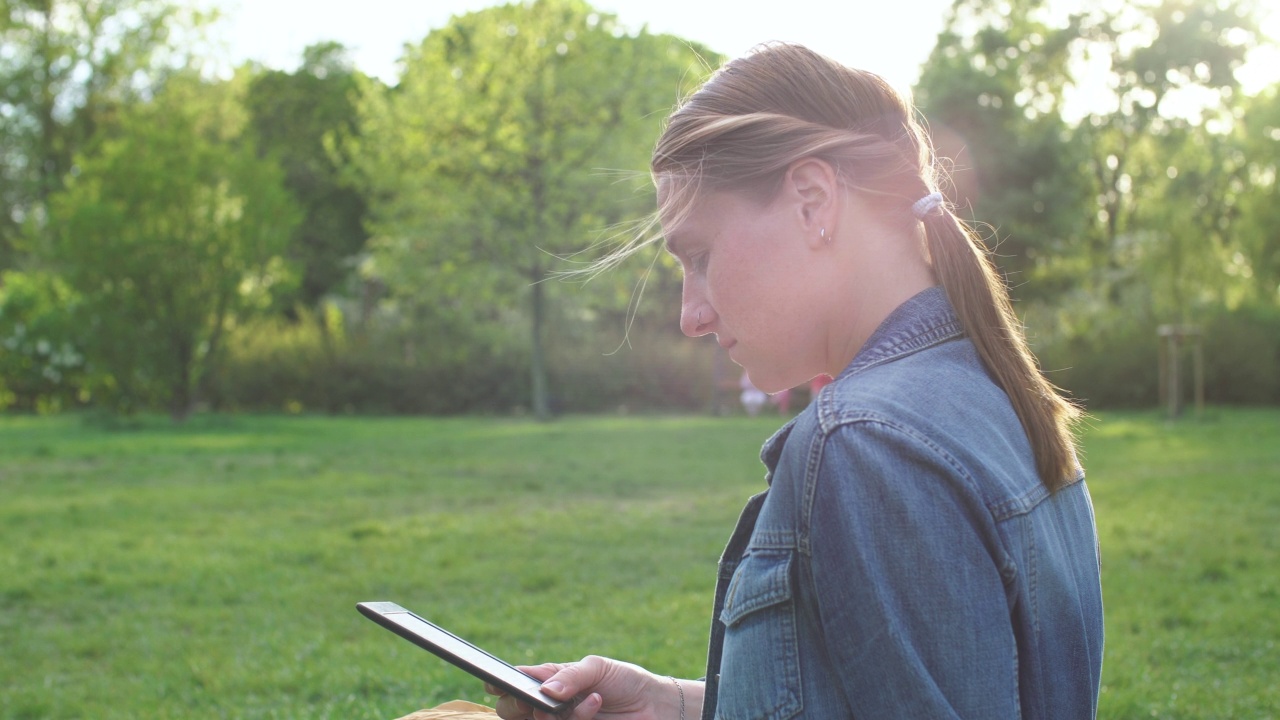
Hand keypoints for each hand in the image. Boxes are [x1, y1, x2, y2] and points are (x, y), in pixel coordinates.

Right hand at [487, 655, 692, 719]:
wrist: (653, 706)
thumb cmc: (624, 681)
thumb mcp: (598, 667)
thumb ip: (570, 675)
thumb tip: (545, 689)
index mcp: (549, 682)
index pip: (515, 684)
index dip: (499, 684)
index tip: (494, 683)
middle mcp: (549, 706)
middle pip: (511, 711)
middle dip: (520, 704)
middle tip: (539, 698)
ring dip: (556, 714)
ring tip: (587, 698)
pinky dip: (578, 719)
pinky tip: (594, 704)